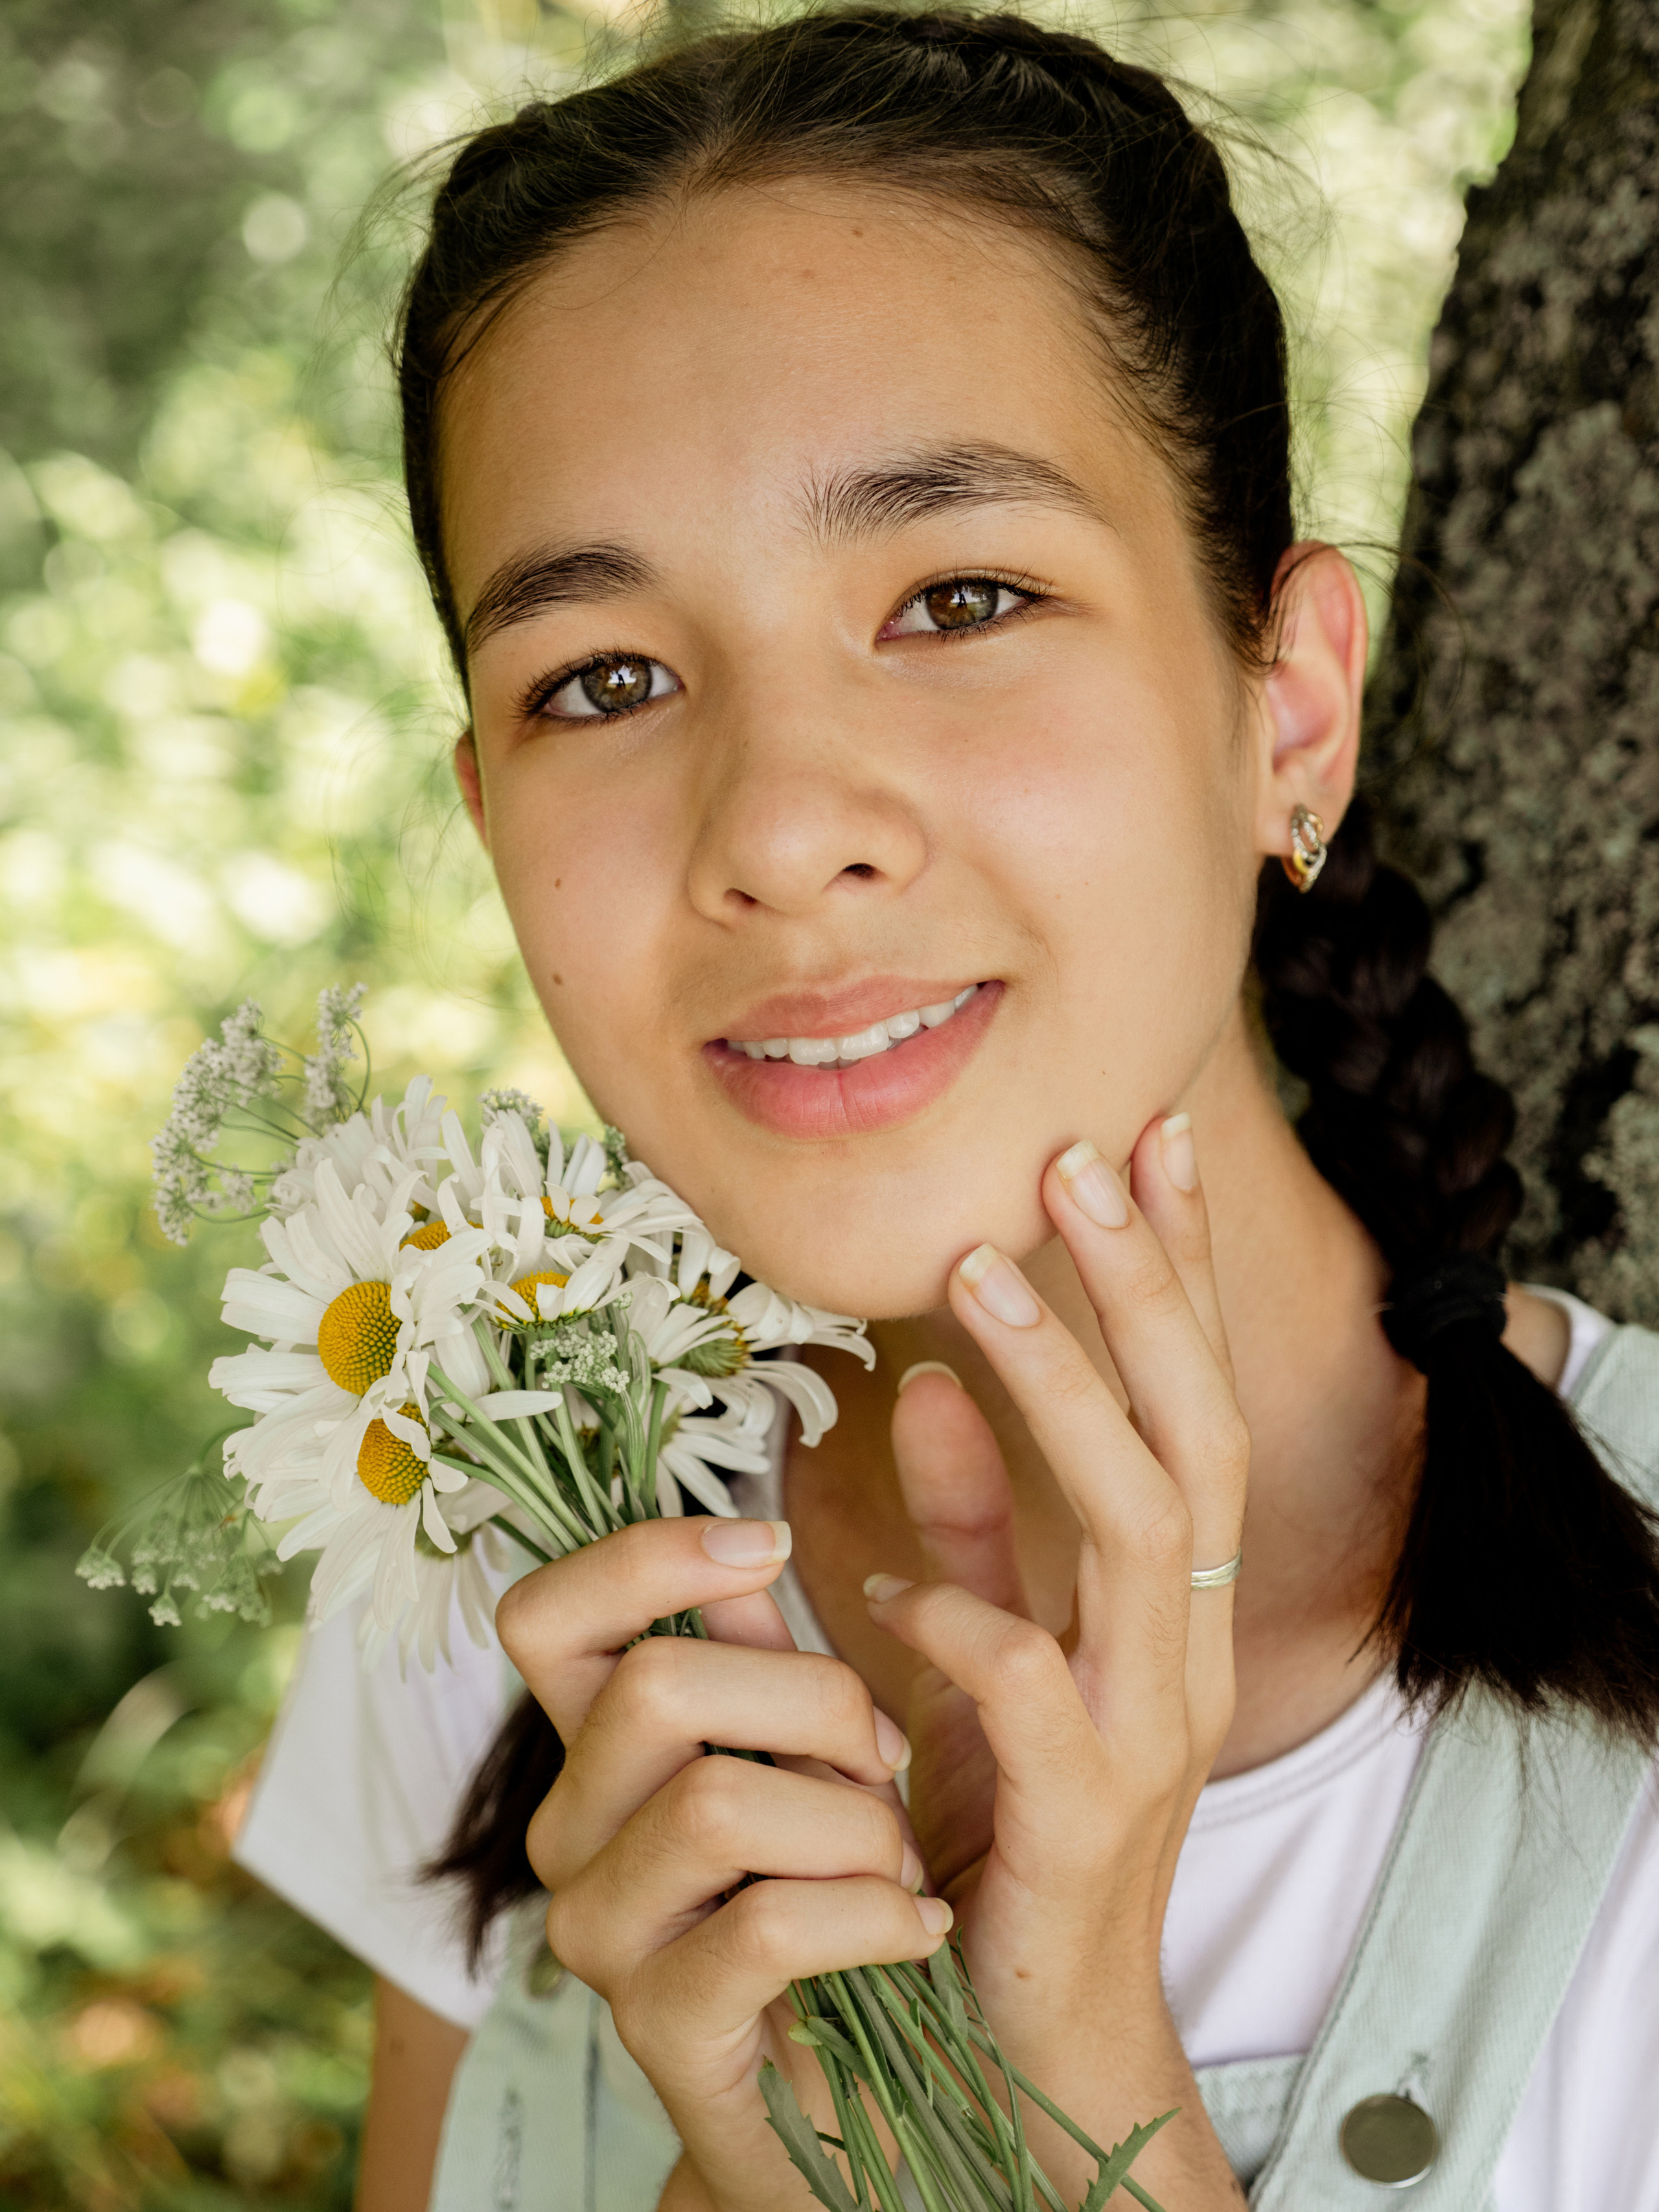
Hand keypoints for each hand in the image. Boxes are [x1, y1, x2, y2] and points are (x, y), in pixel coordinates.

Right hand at [494, 1518, 943, 2211]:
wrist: (871, 2098)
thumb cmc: (842, 1896)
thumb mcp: (818, 1751)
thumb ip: (774, 1648)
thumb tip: (760, 1529)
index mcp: (602, 1745)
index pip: (544, 1615)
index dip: (644, 1555)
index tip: (770, 1549)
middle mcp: (573, 1831)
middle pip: (653, 1683)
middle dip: (814, 1697)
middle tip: (884, 1762)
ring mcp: (602, 1933)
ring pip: (719, 1801)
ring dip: (858, 1821)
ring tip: (901, 1864)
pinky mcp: (660, 2029)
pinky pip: (767, 1926)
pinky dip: (873, 1915)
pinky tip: (918, 1930)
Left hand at [869, 1113, 1247, 2200]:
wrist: (1026, 2028)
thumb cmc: (1005, 1817)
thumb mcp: (983, 1643)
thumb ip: (974, 1525)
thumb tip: (925, 1388)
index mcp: (1175, 1598)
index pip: (1195, 1396)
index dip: (1177, 1269)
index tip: (1144, 1138)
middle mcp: (1191, 1647)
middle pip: (1200, 1431)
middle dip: (1146, 1288)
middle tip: (1078, 1159)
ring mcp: (1154, 1728)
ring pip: (1151, 1527)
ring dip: (1068, 1391)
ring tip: (985, 1276)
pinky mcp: (1090, 1816)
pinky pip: (1032, 1685)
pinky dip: (964, 1617)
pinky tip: (887, 1590)